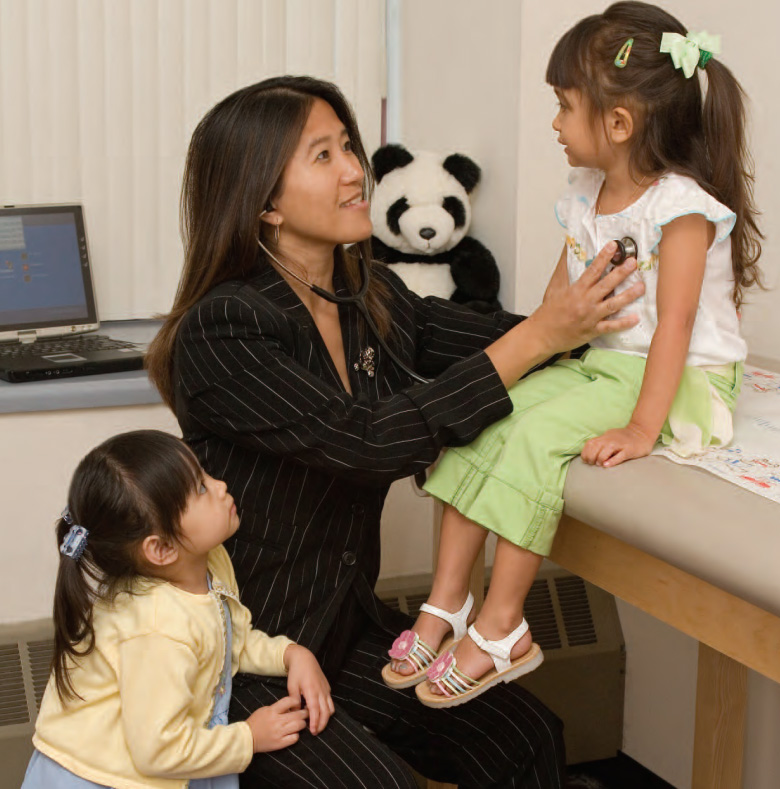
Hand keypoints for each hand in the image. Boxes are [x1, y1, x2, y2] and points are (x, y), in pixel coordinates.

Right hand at [246, 696, 308, 752]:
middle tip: (306, 712)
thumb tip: (291, 706)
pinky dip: (296, 735)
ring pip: (298, 726)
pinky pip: (294, 738)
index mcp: (273, 711)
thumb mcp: (265, 709)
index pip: (289, 701)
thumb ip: (278, 707)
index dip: (296, 701)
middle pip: (298, 714)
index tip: (298, 703)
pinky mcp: (280, 743)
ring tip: (301, 723)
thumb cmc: (256, 721)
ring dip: (302, 723)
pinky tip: (294, 733)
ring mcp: (279, 733)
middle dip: (304, 713)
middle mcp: (277, 721)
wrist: (247, 738)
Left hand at [284, 644, 334, 734]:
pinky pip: (330, 702)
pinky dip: (327, 710)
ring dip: (326, 718)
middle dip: (322, 724)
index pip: (315, 711)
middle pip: (326, 712)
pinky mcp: (327, 687)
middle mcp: (321, 691)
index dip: (315, 723)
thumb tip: (294, 714)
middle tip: (315, 732)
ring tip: (318, 725)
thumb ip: (294, 702)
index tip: (312, 731)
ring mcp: (326, 689)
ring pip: (331, 708)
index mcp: (312, 691)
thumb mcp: (292, 687)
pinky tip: (320, 713)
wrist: (304, 658)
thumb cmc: (297, 672)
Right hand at [530, 242, 644, 354]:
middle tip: (633, 263)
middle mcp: (584, 302)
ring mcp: (590, 317)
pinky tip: (635, 318)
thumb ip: (564, 269)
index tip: (614, 246)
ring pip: (612, 305)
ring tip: (641, 287)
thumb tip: (568, 250)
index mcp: (575, 290)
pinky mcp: (592, 330)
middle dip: (621, 273)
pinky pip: (610, 327)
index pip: (592, 270)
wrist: (542, 335)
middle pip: (606, 285)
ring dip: (628, 296)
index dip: (604, 257)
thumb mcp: (555, 287)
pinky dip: (623, 323)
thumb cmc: (549, 312)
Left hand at [581, 424, 656, 467]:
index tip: (587, 461)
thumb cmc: (624, 438)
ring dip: (600, 459)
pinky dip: (611, 461)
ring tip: (601, 464)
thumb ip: (600, 443)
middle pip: (595, 448)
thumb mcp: (610, 437)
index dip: (585, 454)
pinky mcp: (629, 450)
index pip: (590, 444)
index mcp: (604, 437)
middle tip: (594, 464)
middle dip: (591, 458)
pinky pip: (619, 456)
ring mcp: (620, 444)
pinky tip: (607, 465)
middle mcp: (610, 440)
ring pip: (605, 452)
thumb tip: (589, 453)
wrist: (642, 433)